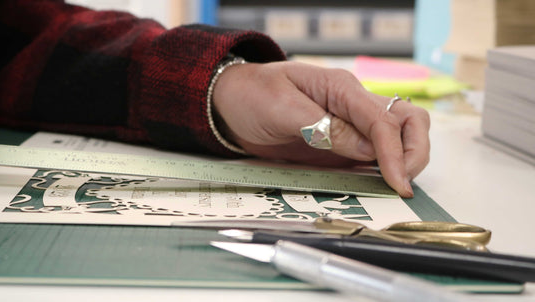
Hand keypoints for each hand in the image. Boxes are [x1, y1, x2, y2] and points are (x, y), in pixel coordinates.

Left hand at [212, 61, 429, 197]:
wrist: (231, 102)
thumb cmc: (252, 96)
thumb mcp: (282, 108)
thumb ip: (324, 128)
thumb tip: (368, 151)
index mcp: (342, 88)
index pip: (384, 120)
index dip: (395, 153)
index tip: (396, 183)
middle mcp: (354, 104)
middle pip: (409, 121)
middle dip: (414, 153)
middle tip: (401, 185)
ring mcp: (350, 125)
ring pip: (399, 137)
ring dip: (405, 162)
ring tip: (394, 188)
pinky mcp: (341, 144)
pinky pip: (373, 156)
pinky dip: (383, 171)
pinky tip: (377, 187)